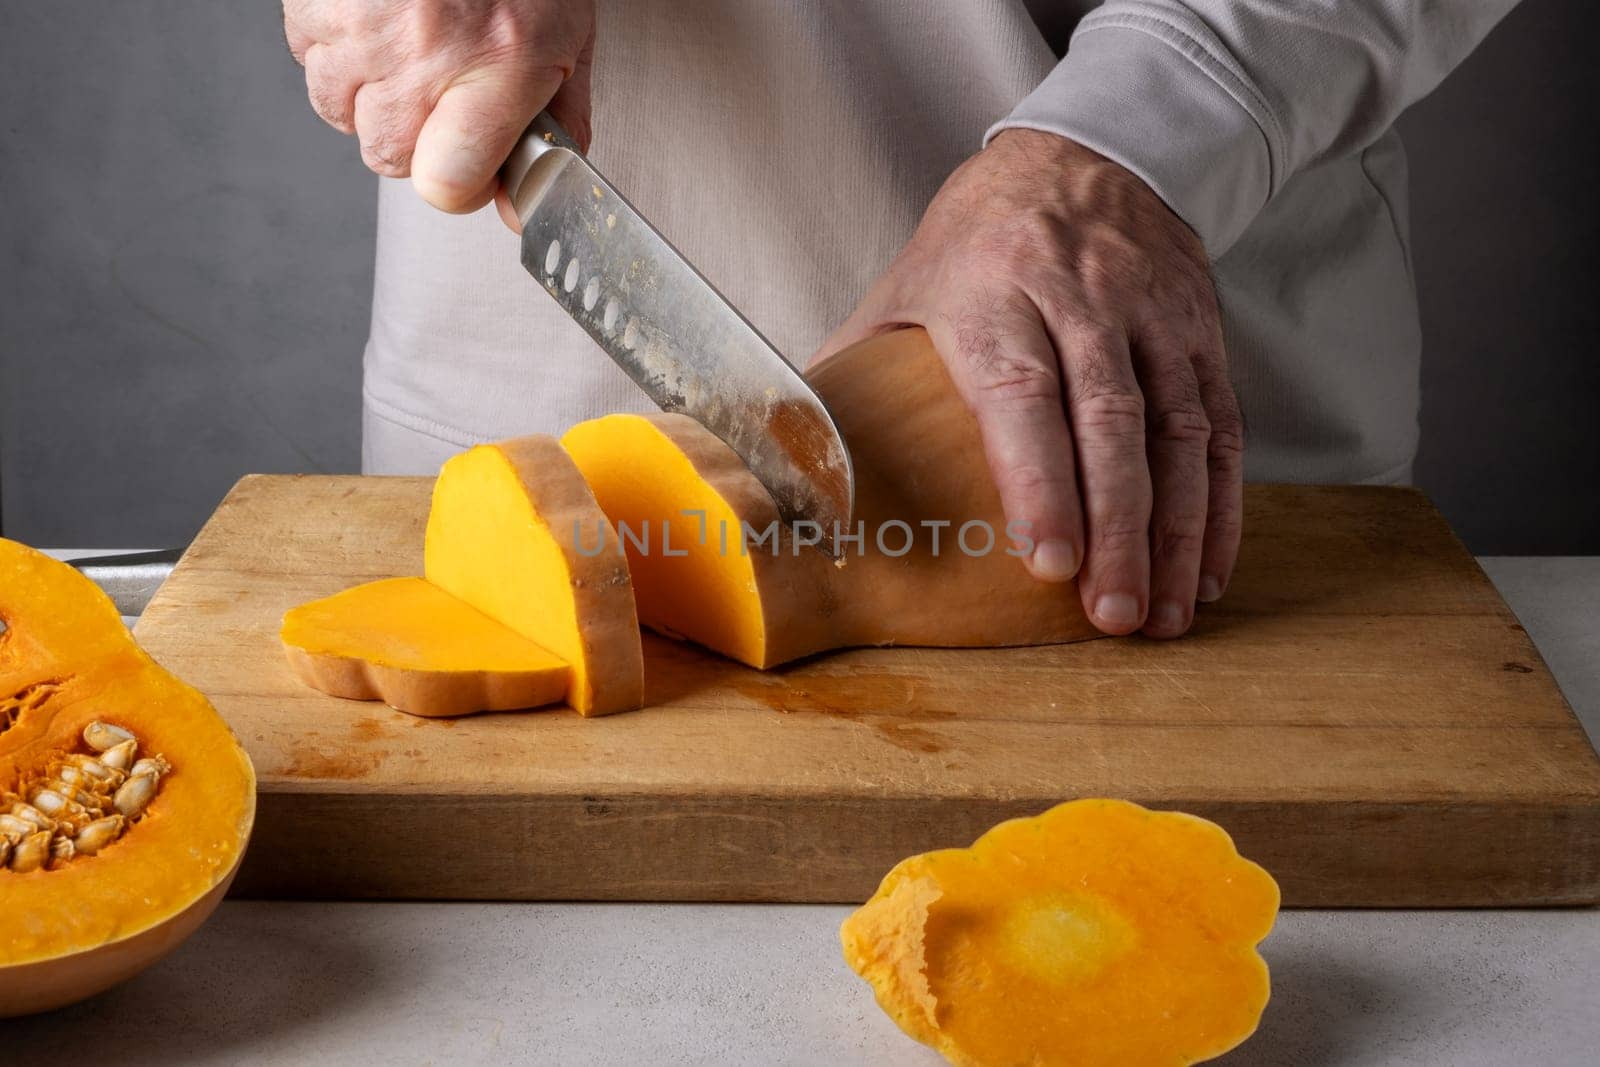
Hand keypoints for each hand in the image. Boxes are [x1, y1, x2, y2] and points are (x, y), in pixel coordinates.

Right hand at [283, 0, 594, 215]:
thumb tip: (522, 208)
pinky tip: (377, 17)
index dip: (458, 184)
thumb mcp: (567, 41)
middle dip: (417, 136)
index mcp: (497, 64)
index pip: (445, 184)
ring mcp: (361, 23)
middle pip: (390, 157)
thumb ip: (555, 129)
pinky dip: (337, 47)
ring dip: (370, 93)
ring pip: (340, 111)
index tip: (471, 165)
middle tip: (446, 88)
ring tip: (411, 45)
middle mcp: (423, 49)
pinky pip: (309, 57)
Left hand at [814, 130, 1241, 638]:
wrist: (1084, 153)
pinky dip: (1219, 503)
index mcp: (993, 292)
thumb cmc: (976, 241)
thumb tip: (794, 463)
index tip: (1048, 561)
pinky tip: (1205, 568)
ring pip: (1180, 431)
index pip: (1022, 393)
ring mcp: (1151, 315)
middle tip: (1111, 616)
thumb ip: (856, 371)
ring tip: (1162, 616)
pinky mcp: (1200, 330)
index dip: (1039, 480)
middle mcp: (1082, 301)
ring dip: (1176, 532)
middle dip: (1117, 529)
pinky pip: (1222, 424)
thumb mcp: (903, 287)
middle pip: (1111, 423)